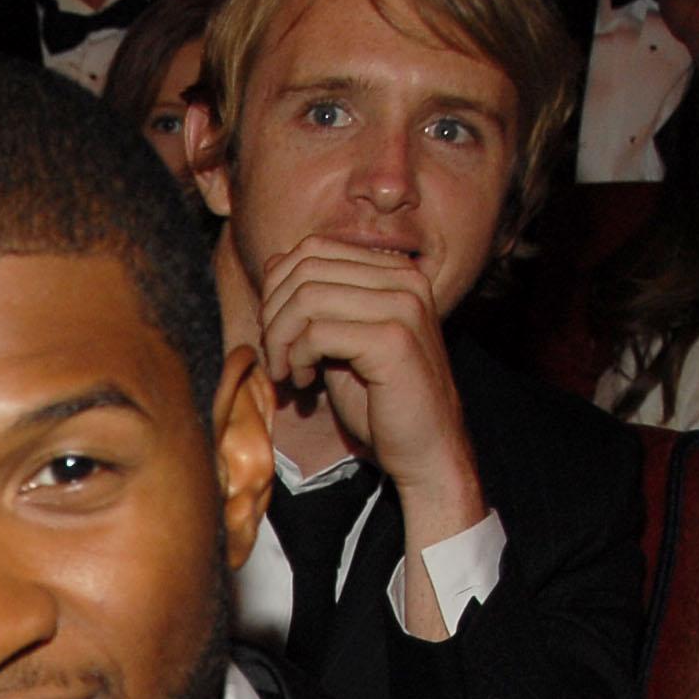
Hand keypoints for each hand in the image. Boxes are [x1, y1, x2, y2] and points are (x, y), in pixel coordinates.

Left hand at [249, 234, 484, 534]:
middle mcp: (404, 279)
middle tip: (275, 356)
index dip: (278, 288)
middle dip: (274, 314)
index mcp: (394, 271)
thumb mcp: (340, 341)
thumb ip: (316, 304)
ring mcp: (402, 306)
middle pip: (306, 267)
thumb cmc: (380, 402)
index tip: (276, 333)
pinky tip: (306, 382)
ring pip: (307, 297)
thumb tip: (273, 265)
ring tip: (287, 372)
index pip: (314, 248)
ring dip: (281, 338)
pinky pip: (318, 332)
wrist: (425, 450)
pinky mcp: (393, 339)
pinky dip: (298, 357)